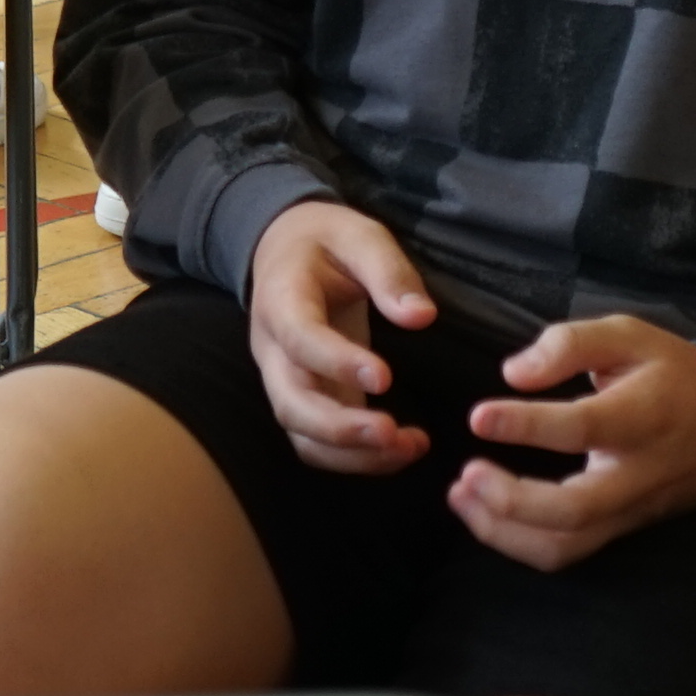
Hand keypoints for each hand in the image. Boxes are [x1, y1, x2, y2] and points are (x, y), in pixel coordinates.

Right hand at [248, 198, 440, 472]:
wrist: (286, 251)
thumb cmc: (326, 242)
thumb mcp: (359, 236)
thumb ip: (388, 273)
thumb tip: (421, 318)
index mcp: (281, 300)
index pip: (300, 339)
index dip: (337, 363)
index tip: (384, 379)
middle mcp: (273, 351)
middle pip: (290, 404)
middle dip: (339, 428)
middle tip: (391, 433)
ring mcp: (285, 381)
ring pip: (302, 435)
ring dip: (352, 453)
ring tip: (409, 447)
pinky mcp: (307, 400)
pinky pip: (318, 444)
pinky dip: (356, 458)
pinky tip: (402, 450)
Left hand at [443, 313, 695, 569]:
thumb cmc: (670, 374)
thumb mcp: (630, 335)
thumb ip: (570, 344)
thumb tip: (513, 373)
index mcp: (644, 416)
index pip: (584, 428)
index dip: (528, 426)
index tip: (479, 417)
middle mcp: (638, 474)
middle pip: (575, 510)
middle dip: (511, 501)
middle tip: (466, 474)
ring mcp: (630, 510)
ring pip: (566, 544)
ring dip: (504, 530)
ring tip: (459, 495)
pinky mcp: (619, 530)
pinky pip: (567, 552)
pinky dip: (517, 542)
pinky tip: (483, 513)